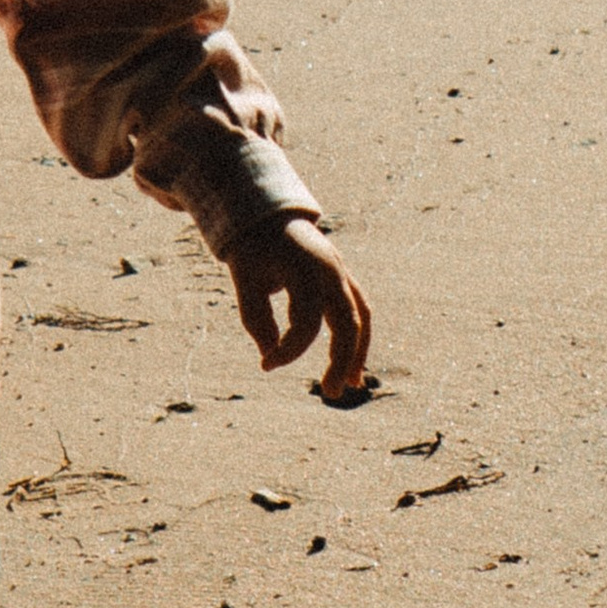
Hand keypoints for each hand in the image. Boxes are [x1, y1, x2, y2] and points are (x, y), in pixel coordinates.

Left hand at [227, 214, 371, 401]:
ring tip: (348, 384)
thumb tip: (270, 358)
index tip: (266, 365)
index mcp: (303, 267)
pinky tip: (350, 364)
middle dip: (341, 358)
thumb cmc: (252, 249)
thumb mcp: (245, 280)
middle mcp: (330, 269)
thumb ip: (257, 319)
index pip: (306, 320)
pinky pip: (359, 309)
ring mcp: (341, 272)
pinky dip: (358, 336)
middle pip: (348, 320)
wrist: (268, 214)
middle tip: (329, 393)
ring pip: (361, 316)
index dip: (289, 349)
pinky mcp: (343, 278)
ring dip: (358, 351)